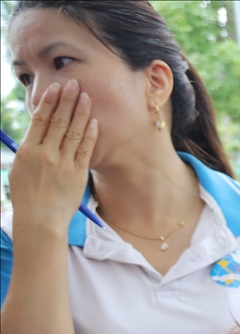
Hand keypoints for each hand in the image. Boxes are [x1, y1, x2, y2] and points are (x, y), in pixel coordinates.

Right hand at [8, 80, 96, 239]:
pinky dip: (89, 135)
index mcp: (28, 150)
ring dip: (80, 113)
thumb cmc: (26, 194)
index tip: (56, 88)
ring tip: (86, 96)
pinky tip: (94, 122)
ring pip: (73, 133)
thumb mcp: (20, 168)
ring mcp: (63, 164)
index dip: (50, 101)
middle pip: (58, 121)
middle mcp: (46, 154)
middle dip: (67, 100)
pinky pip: (85, 150)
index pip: (40, 119)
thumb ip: (31, 148)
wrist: (40, 220)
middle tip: (75, 83)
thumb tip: (40, 129)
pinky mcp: (77, 175)